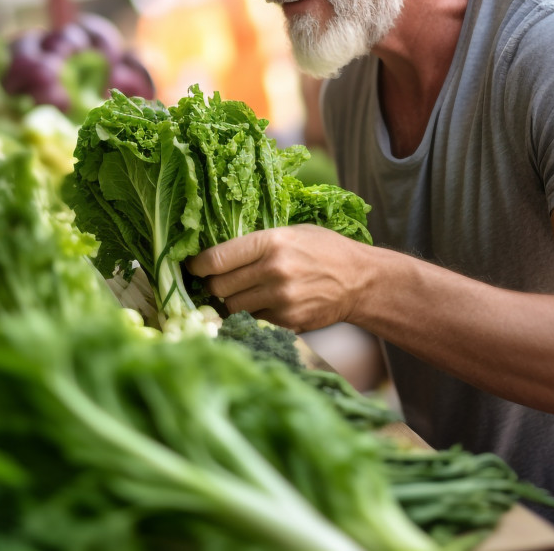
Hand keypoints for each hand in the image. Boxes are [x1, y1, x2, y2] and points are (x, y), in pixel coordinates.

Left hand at [187, 225, 369, 331]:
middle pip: (218, 286)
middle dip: (212, 285)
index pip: (216, 259)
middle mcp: (273, 271)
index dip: (197, 265)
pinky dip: (251, 316)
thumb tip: (214, 254)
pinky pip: (252, 321)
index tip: (193, 266)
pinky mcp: (287, 322)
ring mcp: (281, 299)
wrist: (361, 281)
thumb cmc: (324, 250)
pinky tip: (261, 305)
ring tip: (240, 293)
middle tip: (218, 281)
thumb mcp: (291, 232)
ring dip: (230, 303)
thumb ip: (255, 242)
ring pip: (232, 308)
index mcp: (271, 242)